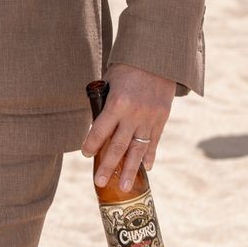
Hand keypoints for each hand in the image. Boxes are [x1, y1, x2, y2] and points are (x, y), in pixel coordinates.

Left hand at [80, 64, 175, 191]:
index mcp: (117, 103)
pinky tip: (146, 169)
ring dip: (130, 170)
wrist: (158, 59)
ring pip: (138, 150)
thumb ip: (105, 103)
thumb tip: (98, 124)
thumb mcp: (110, 82)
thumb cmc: (128, 68)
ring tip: (125, 187)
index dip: (91, 144)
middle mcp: (134, 115)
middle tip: (100, 182)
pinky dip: (149, 156)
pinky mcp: (162, 120)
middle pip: (118, 146)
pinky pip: (154, 142)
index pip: (100, 130)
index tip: (86, 154)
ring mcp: (150, 119)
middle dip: (108, 166)